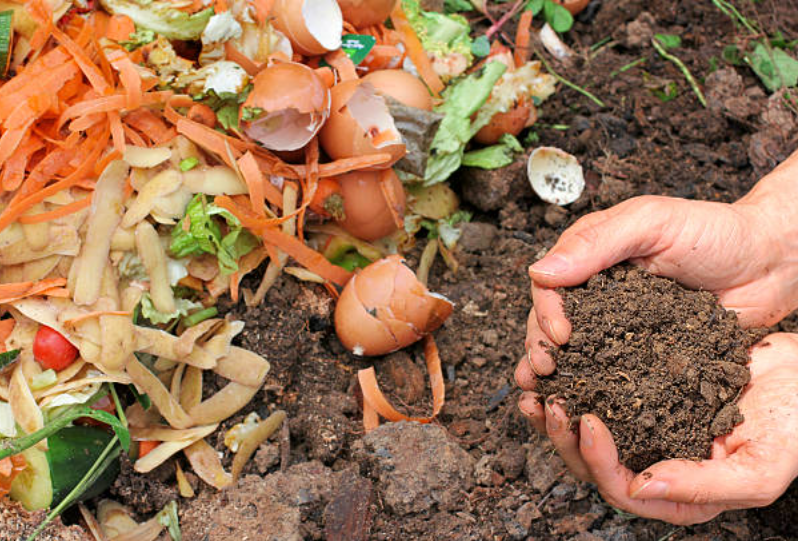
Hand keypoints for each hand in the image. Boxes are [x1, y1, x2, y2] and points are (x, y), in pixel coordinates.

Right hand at [516, 194, 797, 386]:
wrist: (771, 264)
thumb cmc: (715, 232)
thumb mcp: (652, 223)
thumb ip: (597, 243)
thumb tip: (539, 271)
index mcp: (591, 258)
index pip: (550, 286)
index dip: (546, 311)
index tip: (560, 335)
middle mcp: (598, 294)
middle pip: (552, 323)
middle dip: (541, 347)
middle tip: (545, 371)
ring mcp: (620, 327)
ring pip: (576, 352)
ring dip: (557, 374)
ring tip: (547, 397)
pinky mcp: (644, 355)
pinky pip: (613, 374)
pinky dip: (594, 391)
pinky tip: (582, 408)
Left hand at [518, 333, 797, 524]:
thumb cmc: (793, 426)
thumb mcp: (759, 467)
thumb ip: (703, 486)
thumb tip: (640, 486)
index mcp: (679, 493)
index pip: (622, 489)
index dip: (598, 461)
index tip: (587, 421)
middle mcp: (655, 463)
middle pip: (593, 464)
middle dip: (564, 437)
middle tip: (549, 402)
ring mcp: (647, 427)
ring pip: (588, 430)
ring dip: (557, 412)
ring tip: (536, 386)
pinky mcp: (642, 392)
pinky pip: (599, 391)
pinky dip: (576, 380)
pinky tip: (560, 363)